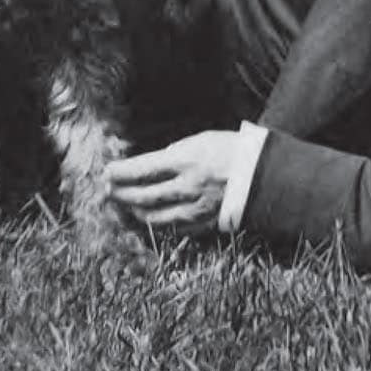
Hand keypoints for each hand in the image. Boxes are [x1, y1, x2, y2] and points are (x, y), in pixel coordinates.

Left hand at [105, 130, 244, 231]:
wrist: (264, 172)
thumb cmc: (231, 149)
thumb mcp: (201, 141)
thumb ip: (175, 154)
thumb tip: (151, 166)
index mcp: (186, 161)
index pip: (142, 170)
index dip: (121, 173)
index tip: (107, 172)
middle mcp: (186, 187)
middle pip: (143, 195)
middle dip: (121, 193)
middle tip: (108, 190)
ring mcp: (194, 209)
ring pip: (154, 217)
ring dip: (135, 212)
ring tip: (125, 206)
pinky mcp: (202, 224)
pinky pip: (173, 228)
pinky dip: (157, 224)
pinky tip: (150, 219)